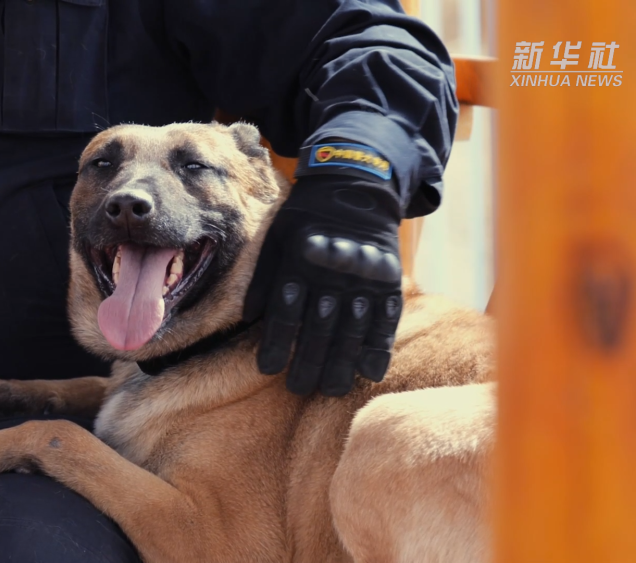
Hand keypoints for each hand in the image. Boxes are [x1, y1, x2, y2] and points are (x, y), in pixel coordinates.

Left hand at [243, 149, 403, 395]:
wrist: (355, 184)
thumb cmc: (305, 216)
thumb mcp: (276, 237)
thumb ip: (264, 277)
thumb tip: (247, 318)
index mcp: (300, 262)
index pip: (286, 312)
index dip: (277, 344)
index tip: (268, 369)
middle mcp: (332, 272)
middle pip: (319, 328)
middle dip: (308, 363)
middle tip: (299, 389)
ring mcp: (364, 276)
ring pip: (352, 328)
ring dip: (342, 363)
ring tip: (333, 390)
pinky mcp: (388, 277)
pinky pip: (385, 318)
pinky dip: (379, 346)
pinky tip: (371, 373)